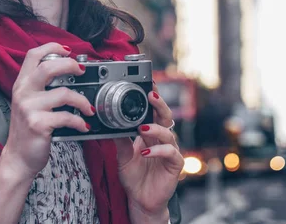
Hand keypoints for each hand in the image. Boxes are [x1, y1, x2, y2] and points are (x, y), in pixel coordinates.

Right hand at [0, 43, 94, 180]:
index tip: (68, 50)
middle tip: (82, 71)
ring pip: (64, 93)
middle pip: (48, 67)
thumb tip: (68, 71)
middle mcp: (23, 92)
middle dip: (70, 65)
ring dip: (82, 101)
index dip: (52, 47)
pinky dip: (79, 121)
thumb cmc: (28, 129)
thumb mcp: (29, 102)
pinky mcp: (38, 125)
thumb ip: (42, 86)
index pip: (33, 55)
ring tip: (88, 108)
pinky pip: (67, 117)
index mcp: (22, 84)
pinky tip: (83, 125)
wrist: (17, 158)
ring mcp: (29, 108)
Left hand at [114, 83, 183, 219]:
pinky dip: (158, 150)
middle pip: (166, 116)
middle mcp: (163, 139)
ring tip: (142, 128)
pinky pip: (170, 153)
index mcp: (152, 133)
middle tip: (150, 94)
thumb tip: (110, 123)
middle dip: (159, 103)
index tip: (148, 84)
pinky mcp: (175, 165)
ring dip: (155, 129)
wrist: (140, 200)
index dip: (153, 98)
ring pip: (169, 133)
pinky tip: (146, 152)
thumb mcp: (122, 156)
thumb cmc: (134, 176)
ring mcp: (170, 151)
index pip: (154, 111)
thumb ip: (120, 140)